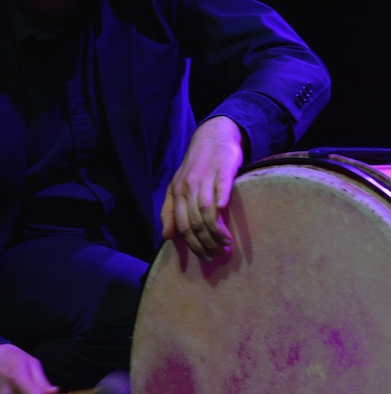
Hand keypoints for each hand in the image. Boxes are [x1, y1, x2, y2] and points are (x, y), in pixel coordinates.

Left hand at [160, 116, 244, 260]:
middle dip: (206, 242)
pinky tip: (224, 211)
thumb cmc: (196, 166)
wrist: (212, 136)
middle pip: (194, 221)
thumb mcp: (177, 186)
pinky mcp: (223, 168)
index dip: (193, 244)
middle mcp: (189, 185)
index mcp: (178, 192)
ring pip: (206, 209)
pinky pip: (221, 186)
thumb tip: (166, 236)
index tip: (206, 257)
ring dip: (216, 229)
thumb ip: (170, 211)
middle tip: (219, 254)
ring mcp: (206, 176)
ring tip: (227, 243)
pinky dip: (221, 199)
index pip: (181, 225)